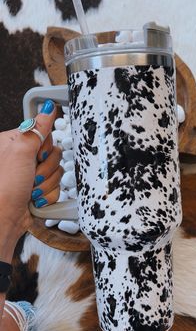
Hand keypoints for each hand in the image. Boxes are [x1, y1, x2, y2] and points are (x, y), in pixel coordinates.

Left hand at [0, 100, 62, 257]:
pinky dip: (47, 195)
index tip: (36, 156)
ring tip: (31, 191)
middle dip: (45, 169)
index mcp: (12, 143)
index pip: (43, 134)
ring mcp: (30, 174)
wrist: (3, 221)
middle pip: (52, 154)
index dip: (43, 147)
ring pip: (56, 172)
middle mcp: (21, 157)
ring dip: (46, 184)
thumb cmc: (3, 189)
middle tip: (31, 177)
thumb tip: (48, 109)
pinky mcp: (37, 189)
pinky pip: (56, 187)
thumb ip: (37, 130)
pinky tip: (35, 199)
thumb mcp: (20, 154)